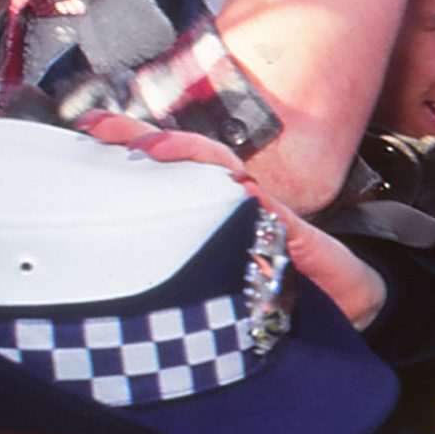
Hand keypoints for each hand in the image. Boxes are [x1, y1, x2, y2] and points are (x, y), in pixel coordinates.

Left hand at [78, 113, 388, 328]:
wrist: (349, 305)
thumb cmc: (280, 291)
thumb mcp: (217, 279)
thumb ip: (180, 266)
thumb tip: (113, 278)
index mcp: (212, 209)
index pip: (166, 167)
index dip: (128, 144)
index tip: (86, 133)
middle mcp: (236, 202)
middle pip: (185, 155)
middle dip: (141, 134)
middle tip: (103, 128)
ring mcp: (264, 213)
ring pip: (221, 168)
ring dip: (188, 155)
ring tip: (154, 150)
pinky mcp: (295, 233)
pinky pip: (271, 212)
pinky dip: (252, 200)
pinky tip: (238, 190)